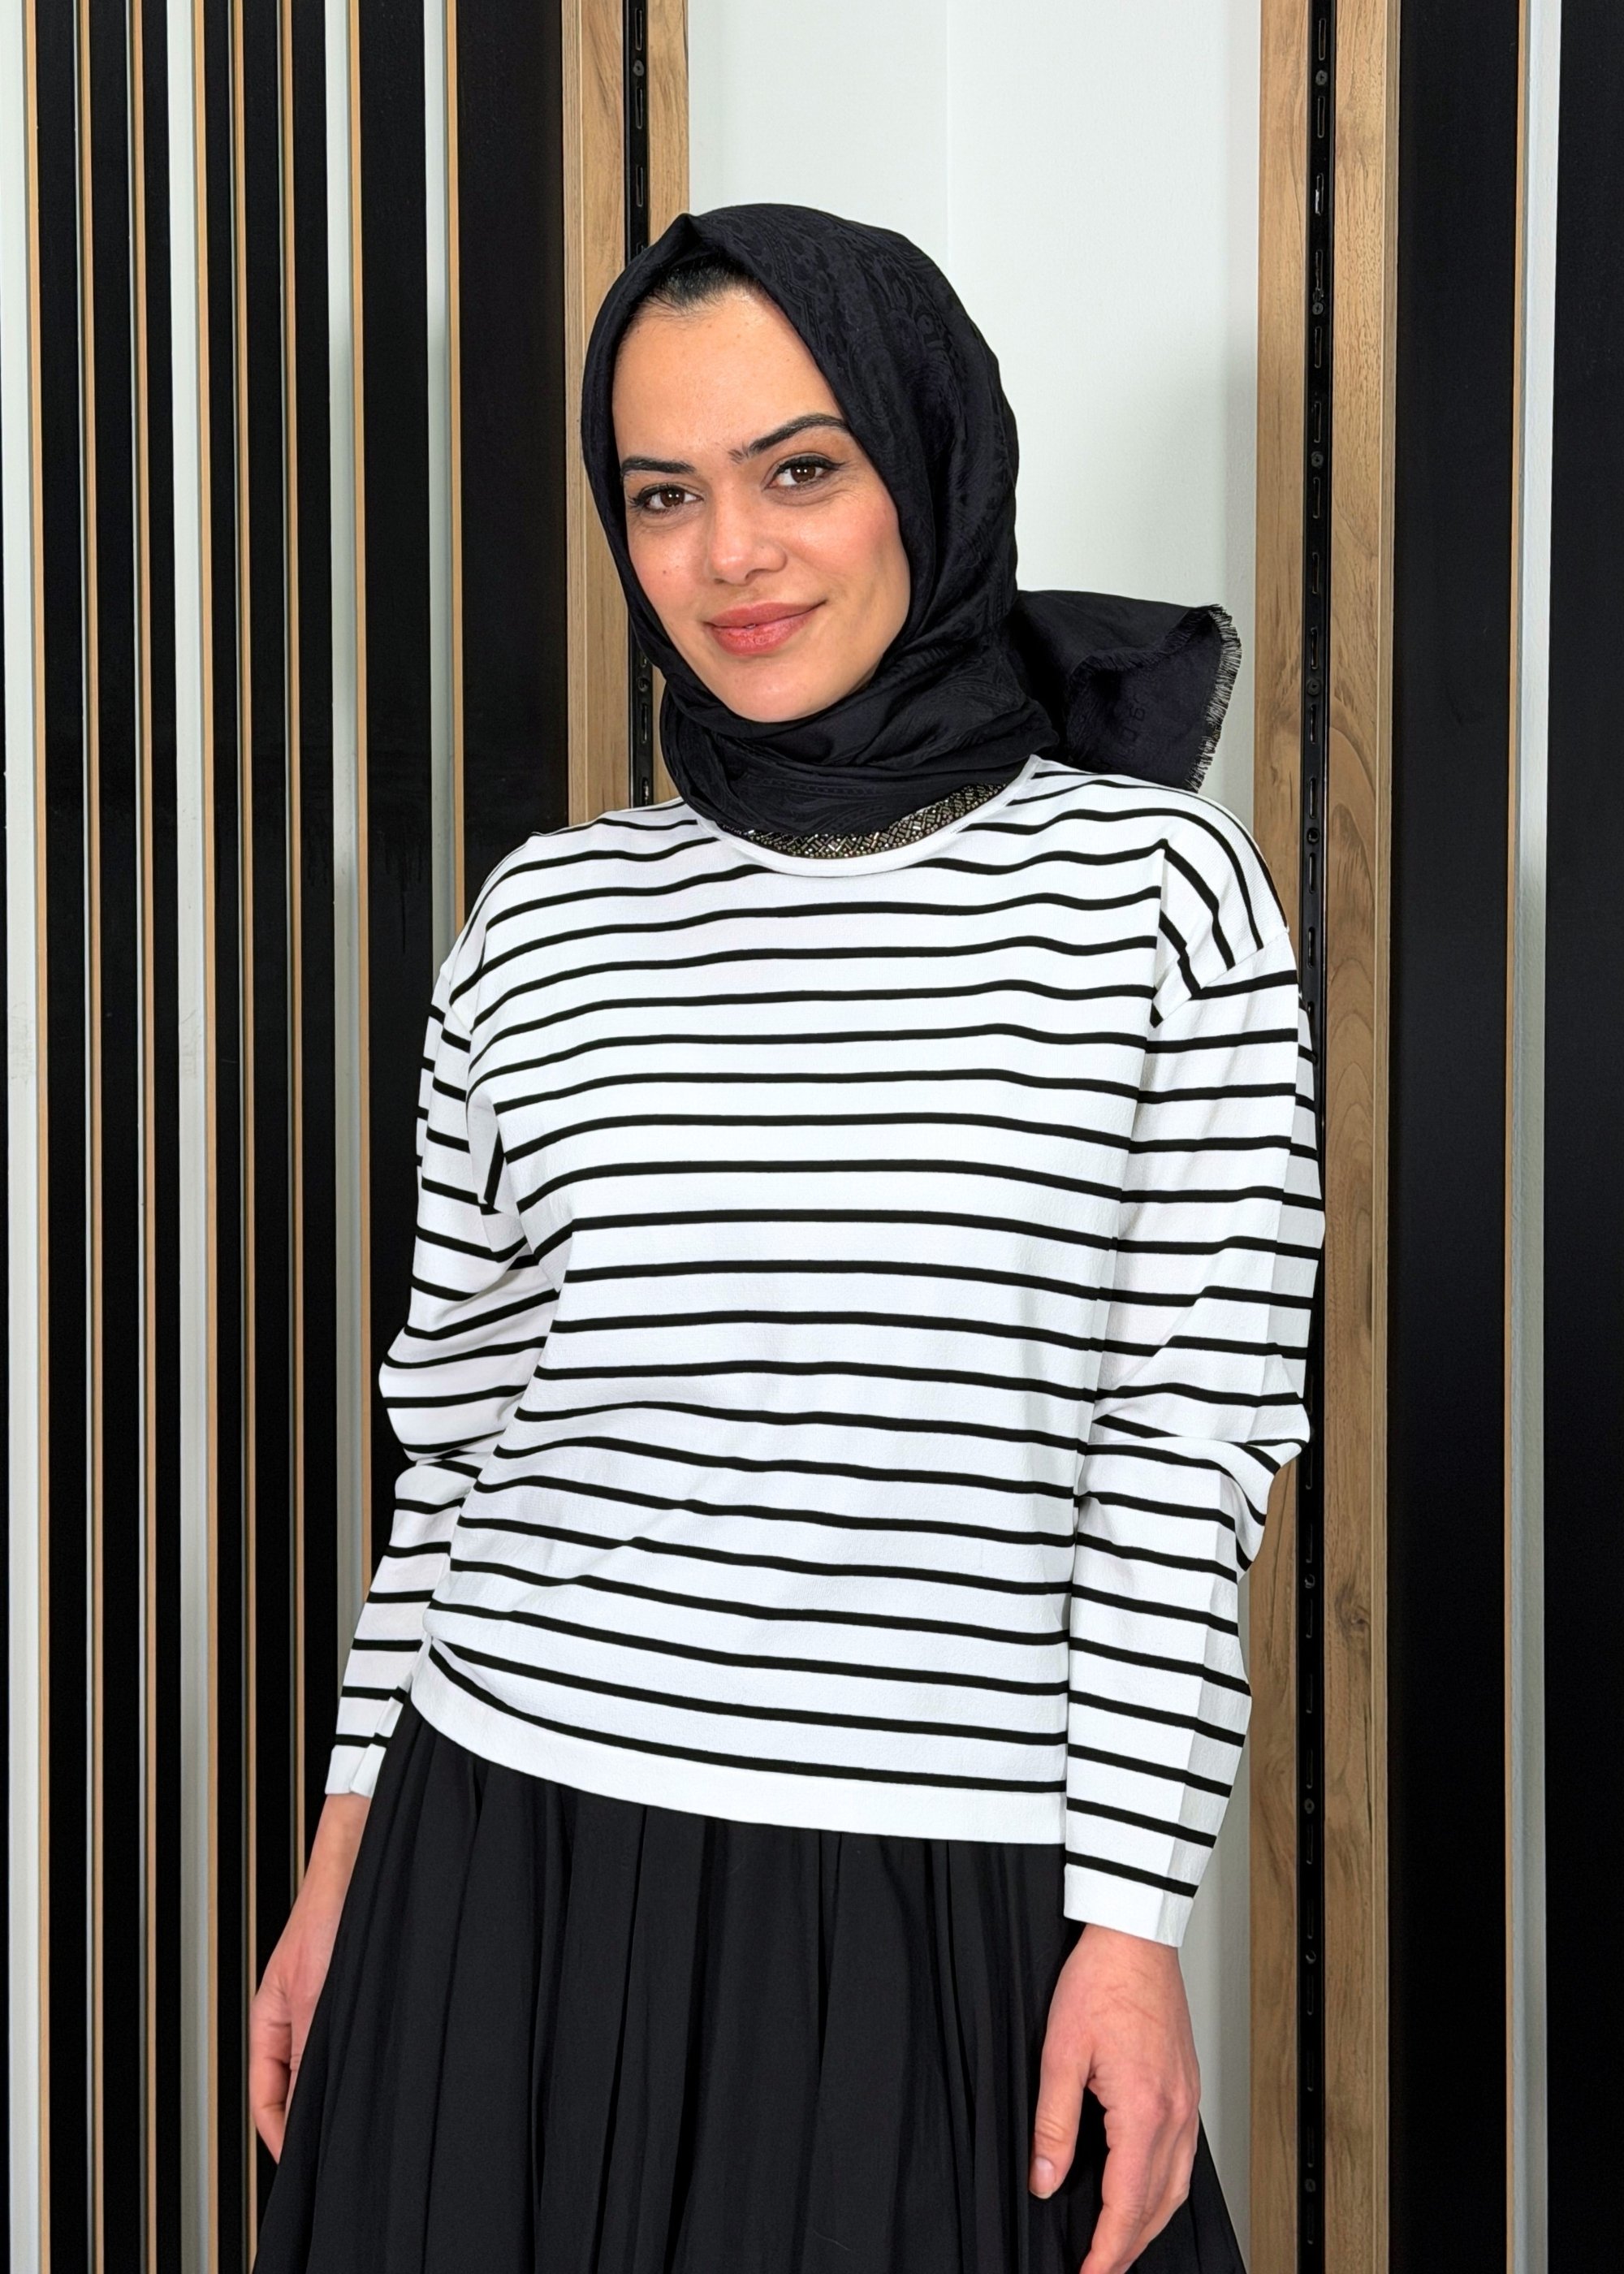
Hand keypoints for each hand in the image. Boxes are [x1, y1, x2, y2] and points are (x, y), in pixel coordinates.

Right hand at [249, 1794, 369, 2159]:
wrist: (365, 1859)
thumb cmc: (330, 1912)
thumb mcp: (316, 1992)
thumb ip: (309, 2050)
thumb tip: (308, 2110)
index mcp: (271, 2020)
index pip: (265, 2095)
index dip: (281, 2134)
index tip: (303, 2162)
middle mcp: (297, 2018)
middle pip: (296, 2086)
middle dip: (312, 2118)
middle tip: (339, 2150)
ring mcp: (328, 2007)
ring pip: (328, 2066)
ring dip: (342, 2089)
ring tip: (365, 2118)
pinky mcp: (359, 1995)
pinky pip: (354, 2042)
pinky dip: (364, 2062)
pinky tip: (386, 2073)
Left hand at [1028, 1921, 1200, 2273]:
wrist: (1136, 1936)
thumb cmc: (1101, 1981)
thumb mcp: (1059, 2052)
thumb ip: (1053, 2124)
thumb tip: (1044, 2179)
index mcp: (1144, 2111)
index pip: (1127, 2205)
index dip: (1106, 2250)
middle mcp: (1176, 2114)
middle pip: (1157, 2206)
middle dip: (1128, 2247)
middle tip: (1098, 2269)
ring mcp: (1188, 2101)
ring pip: (1177, 2187)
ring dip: (1149, 2223)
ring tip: (1119, 2244)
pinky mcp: (1188, 2087)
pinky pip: (1184, 2158)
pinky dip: (1164, 2189)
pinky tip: (1145, 2190)